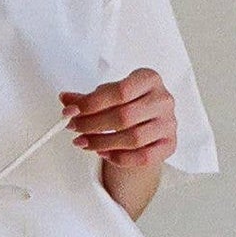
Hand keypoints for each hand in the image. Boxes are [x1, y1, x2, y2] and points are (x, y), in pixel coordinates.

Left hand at [60, 67, 176, 166]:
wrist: (149, 121)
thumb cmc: (129, 103)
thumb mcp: (108, 94)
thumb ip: (87, 98)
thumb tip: (65, 100)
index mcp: (149, 79)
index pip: (120, 91)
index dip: (91, 103)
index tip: (70, 112)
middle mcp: (163, 100)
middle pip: (124, 116)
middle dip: (92, 125)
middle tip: (73, 128)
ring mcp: (169, 123)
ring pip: (133, 139)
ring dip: (102, 143)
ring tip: (84, 142)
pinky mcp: (169, 144)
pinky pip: (143, 157)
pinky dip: (119, 157)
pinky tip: (103, 153)